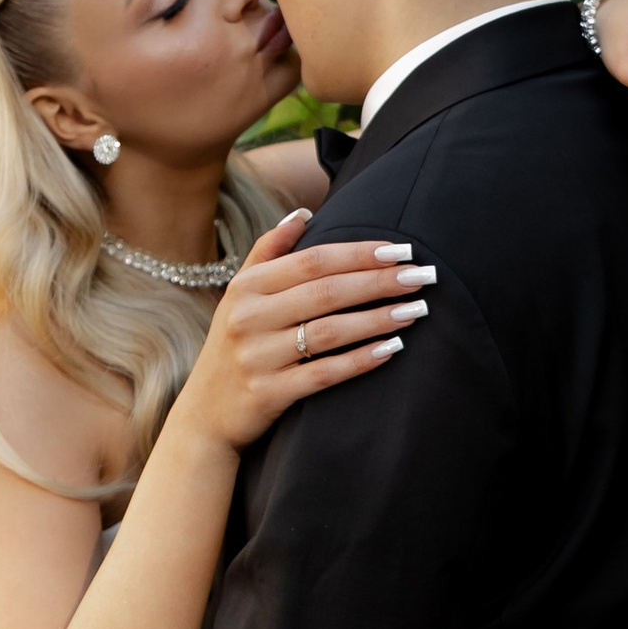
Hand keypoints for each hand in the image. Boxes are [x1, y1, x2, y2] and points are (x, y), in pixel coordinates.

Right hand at [172, 209, 432, 454]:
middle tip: (422, 276)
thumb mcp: (240, 295)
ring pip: (329, 331)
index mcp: (246, 287)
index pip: (312, 260)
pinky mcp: (269, 393)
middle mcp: (249, 318)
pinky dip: (361, 360)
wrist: (205, 415)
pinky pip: (324, 374)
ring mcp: (258, 357)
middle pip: (326, 292)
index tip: (401, 250)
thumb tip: (304, 213)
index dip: (359, 253)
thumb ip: (268, 251)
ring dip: (378, 318)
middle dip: (379, 281)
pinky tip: (393, 349)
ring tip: (416, 310)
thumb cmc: (235, 344)